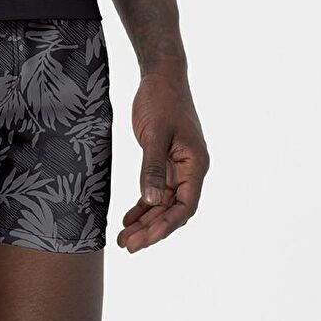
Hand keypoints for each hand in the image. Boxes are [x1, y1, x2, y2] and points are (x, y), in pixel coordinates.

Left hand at [117, 63, 209, 252]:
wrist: (161, 75)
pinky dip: (143, 205)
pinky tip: (128, 218)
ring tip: (124, 238)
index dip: (165, 225)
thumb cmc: (162, 99)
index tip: (144, 239)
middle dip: (151, 229)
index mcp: (196, 164)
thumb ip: (152, 168)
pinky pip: (155, 190)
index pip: (185, 206)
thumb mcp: (155, 133)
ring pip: (163, 203)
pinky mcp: (164, 161)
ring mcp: (177, 167)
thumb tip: (152, 202)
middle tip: (128, 245)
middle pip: (173, 210)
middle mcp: (190, 170)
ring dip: (146, 221)